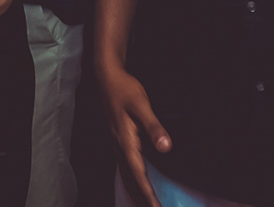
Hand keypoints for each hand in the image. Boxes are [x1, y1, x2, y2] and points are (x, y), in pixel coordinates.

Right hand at [99, 62, 170, 206]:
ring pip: (126, 176)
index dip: (148, 194)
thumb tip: (166, 147)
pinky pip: (124, 169)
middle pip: (131, 181)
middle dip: (142, 198)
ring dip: (136, 193)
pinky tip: (136, 186)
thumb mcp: (142, 105)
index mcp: (126, 142)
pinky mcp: (118, 141)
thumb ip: (154, 127)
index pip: (138, 175)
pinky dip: (131, 182)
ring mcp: (117, 145)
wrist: (107, 78)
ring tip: (146, 205)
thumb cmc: (125, 90)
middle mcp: (120, 147)